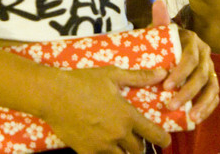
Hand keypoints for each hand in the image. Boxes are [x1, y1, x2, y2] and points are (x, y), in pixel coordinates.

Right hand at [42, 65, 170, 153]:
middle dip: (139, 145)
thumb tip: (161, 73)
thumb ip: (138, 77)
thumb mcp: (111, 75)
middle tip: (135, 137)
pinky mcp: (87, 153)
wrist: (54, 95)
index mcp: (127, 116)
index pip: (154, 134)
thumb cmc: (83, 82)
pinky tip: (102, 146)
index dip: (163, 139)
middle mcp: (118, 134)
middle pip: (138, 150)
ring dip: (124, 152)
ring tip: (119, 142)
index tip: (165, 139)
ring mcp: (102, 146)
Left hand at [151, 0, 219, 124]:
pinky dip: (208, 108)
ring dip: (201, 104)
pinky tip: (197, 119)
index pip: (190, 57)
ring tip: (190, 117)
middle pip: (201, 75)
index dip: (180, 72)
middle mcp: (205, 54)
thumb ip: (159, 20)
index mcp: (193, 41)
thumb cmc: (160, 44)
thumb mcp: (158, 33)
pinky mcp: (213, 83)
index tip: (165, 85)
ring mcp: (211, 69)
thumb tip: (157, 2)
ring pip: (211, 88)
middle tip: (170, 104)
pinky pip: (215, 97)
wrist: (167, 53)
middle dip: (187, 92)